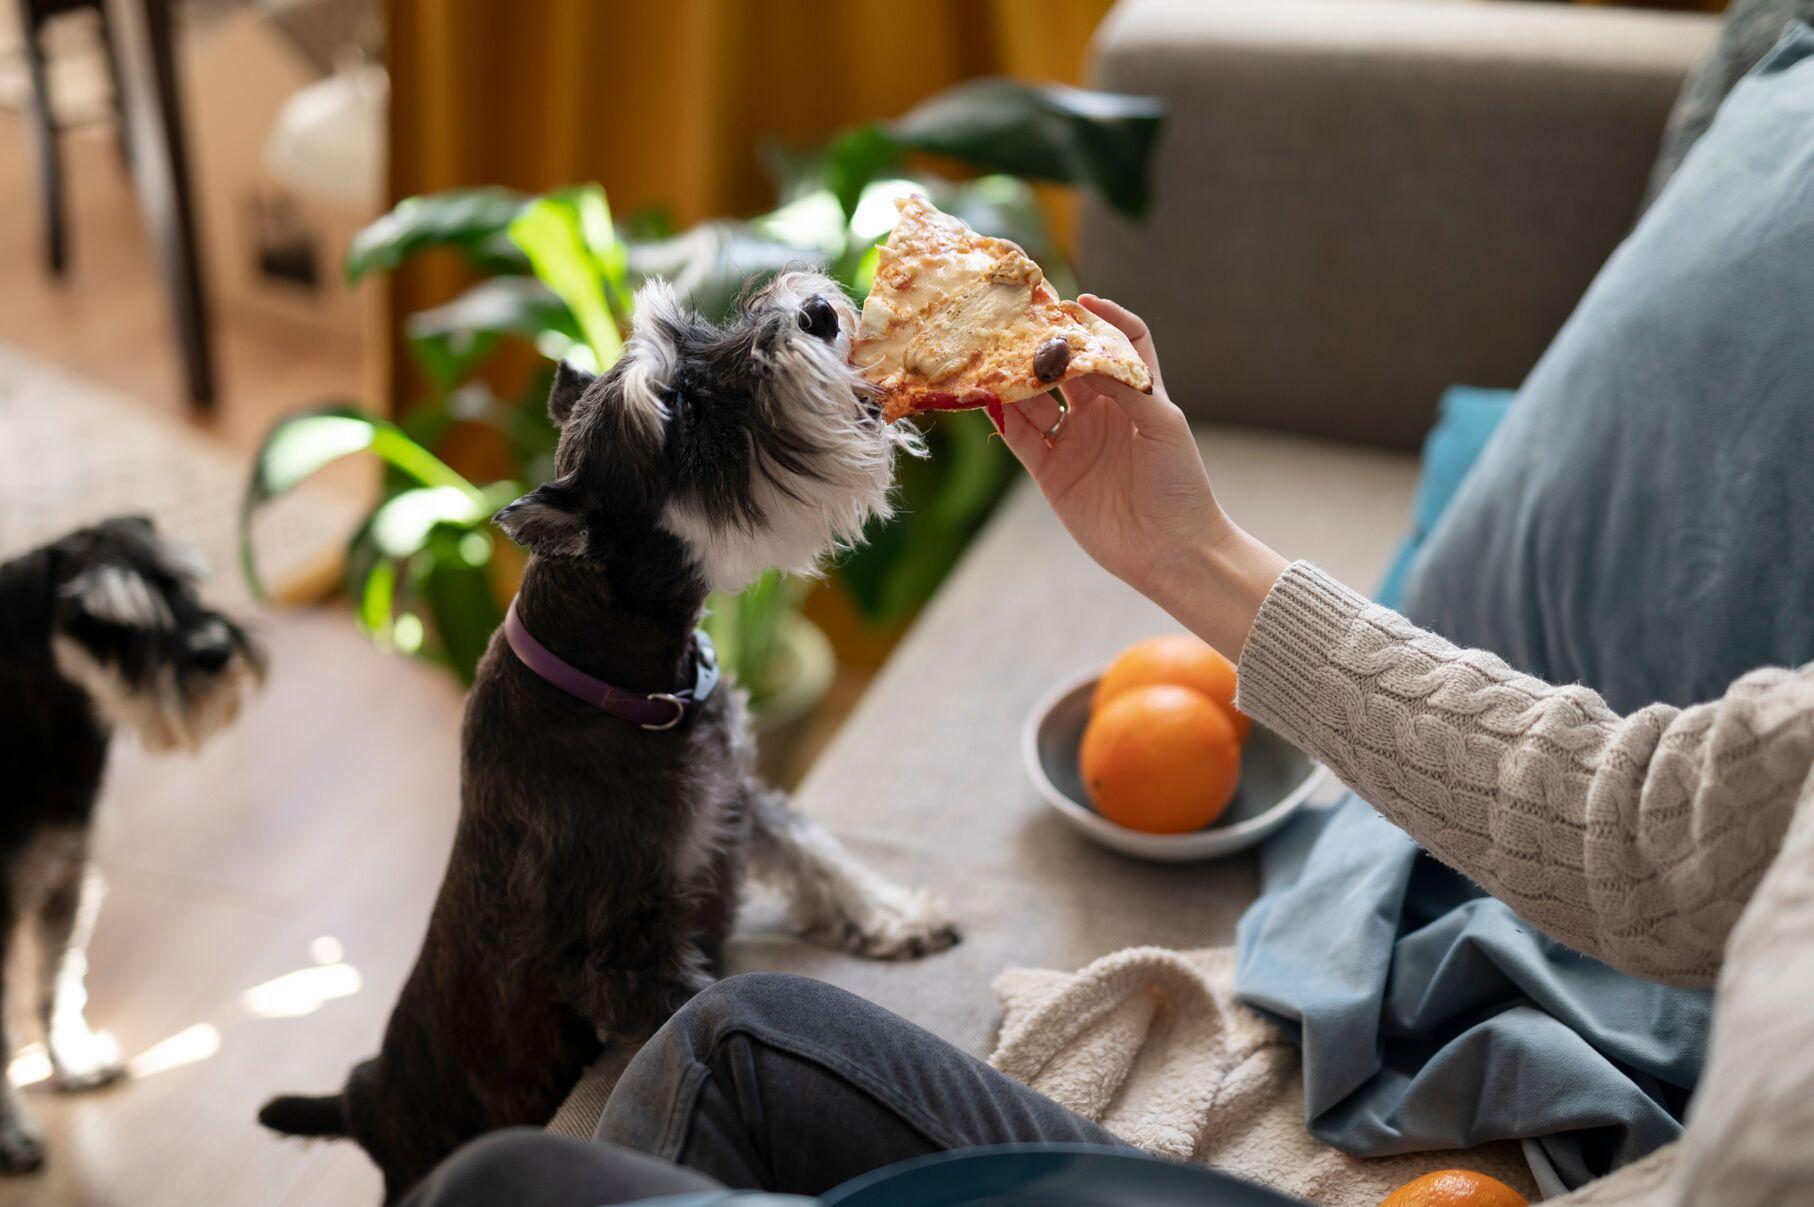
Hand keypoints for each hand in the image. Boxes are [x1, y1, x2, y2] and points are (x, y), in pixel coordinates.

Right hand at [993, 296, 1285, 657]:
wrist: (1170, 549)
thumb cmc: (1180, 483)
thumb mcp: (1164, 425)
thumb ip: (1127, 387)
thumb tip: (1085, 355)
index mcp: (1134, 393)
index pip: (1118, 341)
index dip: (1103, 318)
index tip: (1079, 301)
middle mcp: (1100, 411)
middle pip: (1065, 366)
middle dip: (1043, 343)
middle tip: (1017, 321)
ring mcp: (1072, 440)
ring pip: (1034, 399)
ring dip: (1014, 378)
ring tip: (992, 355)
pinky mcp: (1050, 472)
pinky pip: (1020, 438)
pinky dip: (1002, 418)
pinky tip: (987, 399)